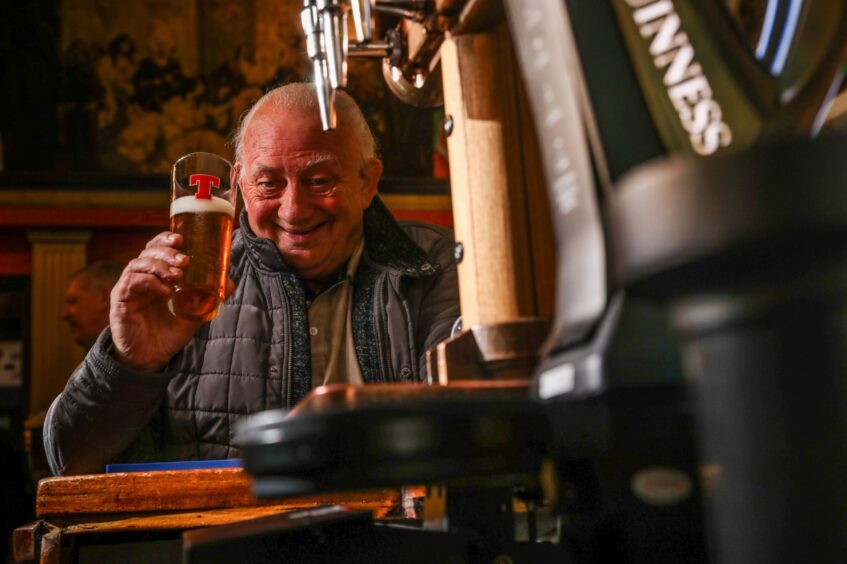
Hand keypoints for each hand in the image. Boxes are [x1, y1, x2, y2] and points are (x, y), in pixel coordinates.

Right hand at [109, 232, 200, 371]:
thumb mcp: (193, 314)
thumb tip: (230, 283)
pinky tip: (165, 291)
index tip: (182, 238)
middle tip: (184, 260)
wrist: (151, 358)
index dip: (166, 240)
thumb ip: (208, 299)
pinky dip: (149, 282)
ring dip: (159, 265)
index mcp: (156, 276)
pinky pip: (131, 282)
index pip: (156, 249)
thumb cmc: (168, 334)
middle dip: (166, 251)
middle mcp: (140, 278)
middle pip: (147, 252)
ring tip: (177, 275)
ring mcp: (128, 288)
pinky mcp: (120, 301)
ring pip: (138, 264)